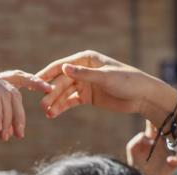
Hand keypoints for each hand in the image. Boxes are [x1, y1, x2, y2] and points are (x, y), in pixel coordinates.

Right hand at [0, 64, 51, 140]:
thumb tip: (4, 130)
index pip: (16, 80)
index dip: (33, 83)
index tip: (48, 91)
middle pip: (15, 93)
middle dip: (20, 115)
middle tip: (19, 134)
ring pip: (8, 95)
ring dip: (9, 118)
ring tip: (5, 136)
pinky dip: (0, 113)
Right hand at [36, 50, 176, 124]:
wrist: (142, 97)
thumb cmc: (127, 81)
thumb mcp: (105, 77)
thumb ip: (84, 74)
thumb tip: (63, 68)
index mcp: (85, 60)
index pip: (61, 66)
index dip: (47, 74)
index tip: (34, 82)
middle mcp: (82, 70)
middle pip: (61, 82)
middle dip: (51, 93)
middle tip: (42, 104)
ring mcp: (84, 84)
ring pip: (64, 93)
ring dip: (55, 102)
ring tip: (47, 112)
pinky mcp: (87, 97)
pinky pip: (71, 101)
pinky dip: (62, 107)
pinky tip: (54, 114)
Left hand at [126, 120, 176, 174]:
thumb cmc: (136, 160)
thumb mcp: (133, 148)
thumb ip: (138, 140)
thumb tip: (147, 136)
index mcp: (156, 135)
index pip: (163, 122)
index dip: (166, 117)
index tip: (166, 116)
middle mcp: (167, 141)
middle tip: (176, 128)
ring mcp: (173, 151)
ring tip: (175, 146)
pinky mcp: (176, 163)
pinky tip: (169, 161)